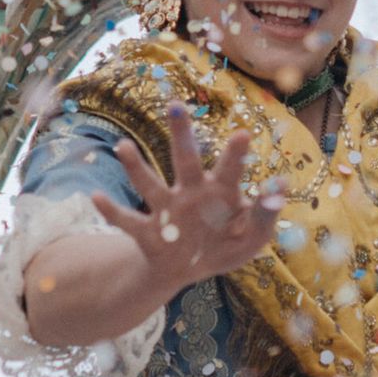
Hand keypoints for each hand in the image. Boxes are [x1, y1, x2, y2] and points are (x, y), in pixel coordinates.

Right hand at [97, 106, 283, 290]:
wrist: (185, 270)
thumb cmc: (222, 247)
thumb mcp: (251, 239)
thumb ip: (266, 216)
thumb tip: (282, 186)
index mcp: (220, 194)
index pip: (230, 170)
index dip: (236, 155)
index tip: (242, 134)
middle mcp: (190, 194)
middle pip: (185, 161)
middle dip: (180, 135)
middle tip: (174, 106)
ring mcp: (166, 211)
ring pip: (150, 185)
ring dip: (136, 167)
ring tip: (122, 146)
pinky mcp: (147, 232)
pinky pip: (126, 220)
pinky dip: (111, 210)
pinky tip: (95, 196)